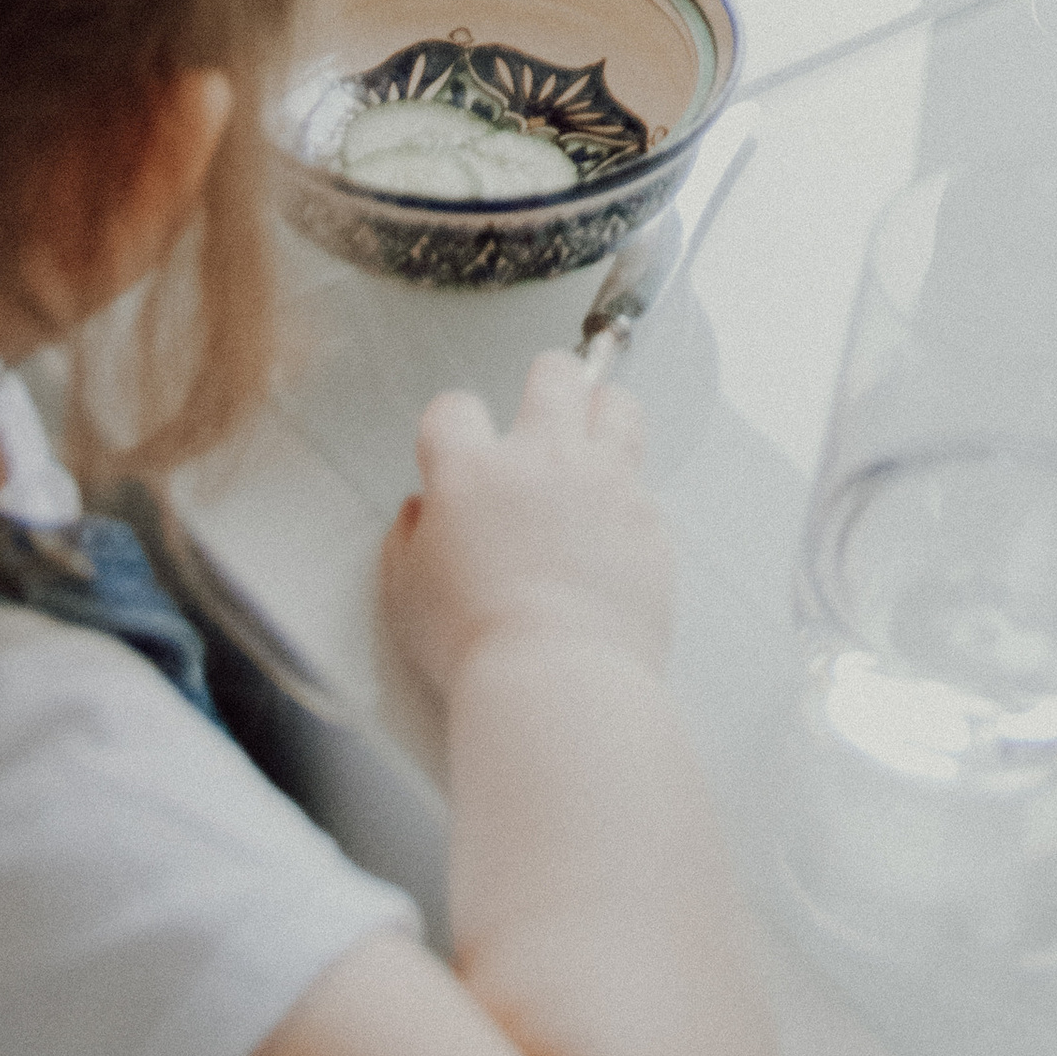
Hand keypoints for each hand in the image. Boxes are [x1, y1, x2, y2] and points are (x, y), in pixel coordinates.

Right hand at [380, 350, 674, 695]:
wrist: (556, 681)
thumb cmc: (476, 647)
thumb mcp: (408, 594)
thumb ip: (409, 538)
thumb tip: (422, 511)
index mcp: (472, 471)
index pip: (454, 407)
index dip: (452, 424)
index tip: (459, 447)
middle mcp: (542, 458)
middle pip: (555, 374)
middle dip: (548, 386)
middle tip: (543, 419)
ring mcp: (604, 481)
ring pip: (617, 404)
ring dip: (603, 417)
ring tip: (593, 447)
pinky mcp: (648, 516)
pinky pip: (644, 483)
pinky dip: (629, 498)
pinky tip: (614, 530)